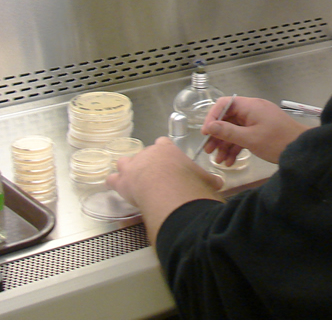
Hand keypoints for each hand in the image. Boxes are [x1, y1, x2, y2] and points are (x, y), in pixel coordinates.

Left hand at [107, 136, 223, 244]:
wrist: (168, 189)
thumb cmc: (187, 181)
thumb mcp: (203, 178)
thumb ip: (208, 179)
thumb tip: (219, 183)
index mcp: (166, 149)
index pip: (163, 143)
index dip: (163, 150)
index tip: (166, 158)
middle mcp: (148, 153)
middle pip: (144, 153)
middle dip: (146, 162)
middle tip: (153, 174)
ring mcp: (133, 165)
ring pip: (124, 161)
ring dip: (127, 168)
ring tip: (131, 177)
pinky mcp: (122, 181)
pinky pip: (112, 179)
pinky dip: (113, 183)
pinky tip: (116, 187)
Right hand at [201, 95, 309, 164]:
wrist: (302, 149)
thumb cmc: (276, 141)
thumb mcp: (249, 139)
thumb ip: (228, 132)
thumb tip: (209, 126)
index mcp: (250, 106)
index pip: (224, 104)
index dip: (212, 117)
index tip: (206, 133)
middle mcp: (252, 110)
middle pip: (228, 118)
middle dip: (218, 135)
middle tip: (209, 151)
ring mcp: (257, 120)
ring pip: (235, 129)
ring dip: (226, 144)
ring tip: (219, 161)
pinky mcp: (261, 130)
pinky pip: (244, 135)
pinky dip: (237, 147)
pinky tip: (230, 161)